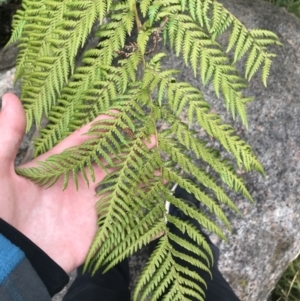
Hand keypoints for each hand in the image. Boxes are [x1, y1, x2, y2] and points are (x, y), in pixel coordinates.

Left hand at [0, 93, 155, 273]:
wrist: (14, 260)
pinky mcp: (98, 222)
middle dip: (129, 145)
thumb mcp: (0, 173)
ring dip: (137, 168)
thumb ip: (8, 137)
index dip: (104, 126)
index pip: (86, 140)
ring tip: (158, 158)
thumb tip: (10, 98)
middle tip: (151, 135)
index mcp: (58, 165)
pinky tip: (154, 188)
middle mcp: (77, 180)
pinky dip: (138, 197)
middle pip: (109, 157)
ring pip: (119, 179)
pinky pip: (123, 206)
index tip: (123, 114)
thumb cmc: (2, 215)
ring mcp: (89, 201)